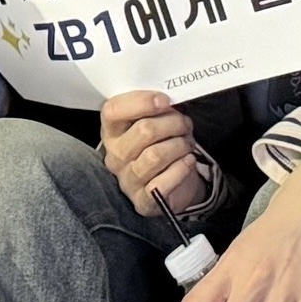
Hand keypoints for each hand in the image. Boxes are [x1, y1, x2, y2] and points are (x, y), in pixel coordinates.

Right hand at [100, 89, 208, 219]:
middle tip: (185, 124)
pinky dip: (182, 168)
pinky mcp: (143, 201)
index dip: (141, 102)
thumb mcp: (155, 123)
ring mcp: (127, 180)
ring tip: (187, 143)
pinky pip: (163, 183)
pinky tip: (188, 161)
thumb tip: (169, 101)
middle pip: (143, 131)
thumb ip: (157, 109)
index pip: (113, 111)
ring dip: (180, 145)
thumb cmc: (162, 146)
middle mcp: (115, 156)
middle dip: (173, 123)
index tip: (165, 100)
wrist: (172, 184)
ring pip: (155, 155)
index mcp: (112, 131)